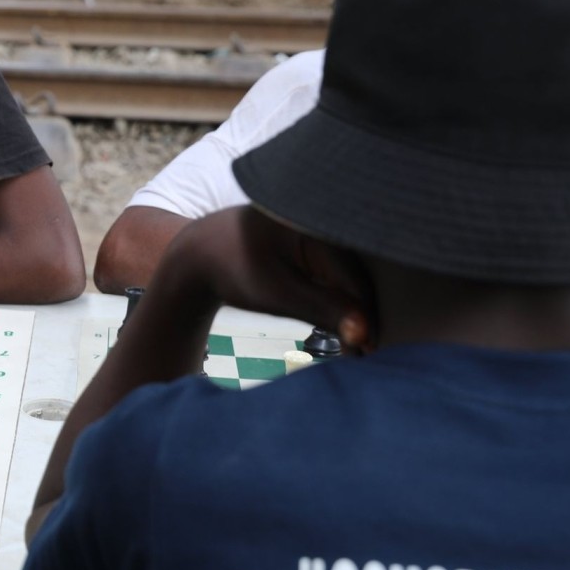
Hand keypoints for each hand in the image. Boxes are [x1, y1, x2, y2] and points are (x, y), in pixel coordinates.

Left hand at [156, 205, 375, 349]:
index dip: (365, 314)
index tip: (368, 350)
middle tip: (365, 353)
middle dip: (363, 313)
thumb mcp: (274, 293)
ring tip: (355, 346)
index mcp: (314, 217)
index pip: (354, 273)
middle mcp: (323, 216)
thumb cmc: (231, 269)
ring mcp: (322, 226)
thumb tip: (365, 334)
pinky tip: (345, 327)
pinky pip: (341, 271)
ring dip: (354, 308)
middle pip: (358, 272)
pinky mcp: (319, 239)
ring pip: (351, 274)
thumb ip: (320, 309)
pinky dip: (341, 297)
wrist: (201, 254)